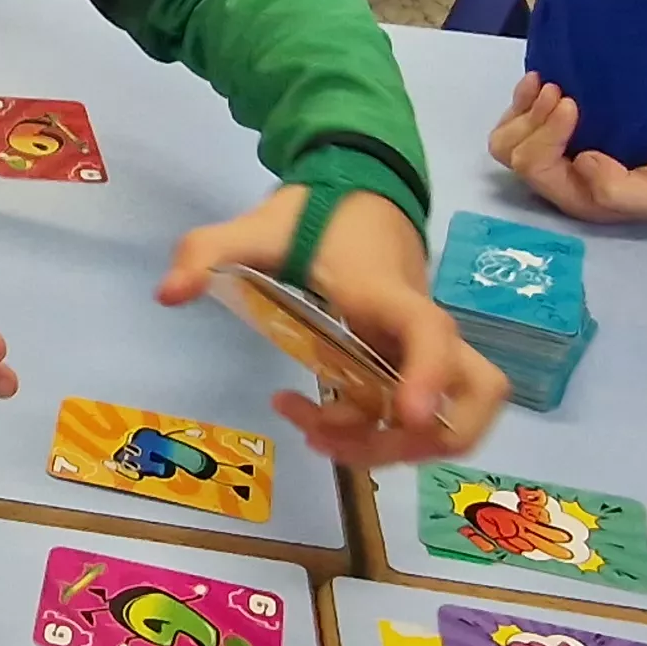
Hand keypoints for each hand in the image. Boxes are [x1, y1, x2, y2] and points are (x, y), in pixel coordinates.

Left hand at [155, 186, 505, 462]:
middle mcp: (420, 329)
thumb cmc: (314, 216)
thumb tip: (168, 293)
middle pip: (478, 394)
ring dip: (390, 449)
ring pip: (451, 418)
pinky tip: (314, 423)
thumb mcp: (254, 229)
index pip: (432, 332)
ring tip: (316, 436)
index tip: (407, 414)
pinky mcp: (409, 369)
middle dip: (427, 439)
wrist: (357, 196)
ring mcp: (420, 354)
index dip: (429, 375)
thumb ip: (206, 252)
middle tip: (356, 440)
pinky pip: (415, 420)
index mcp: (387, 294)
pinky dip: (374, 439)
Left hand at [487, 75, 646, 227]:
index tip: (573, 102)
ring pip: (515, 132)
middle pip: (511, 150)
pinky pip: (535, 115)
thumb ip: (617, 188)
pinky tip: (548, 77)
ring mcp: (567, 152)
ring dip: (524, 105)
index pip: (533, 163)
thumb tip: (579, 160)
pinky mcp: (578, 129)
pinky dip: (532, 96)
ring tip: (548, 81)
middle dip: (527, 119)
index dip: (544, 131)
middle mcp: (562, 177)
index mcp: (575, 196)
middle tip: (560, 91)